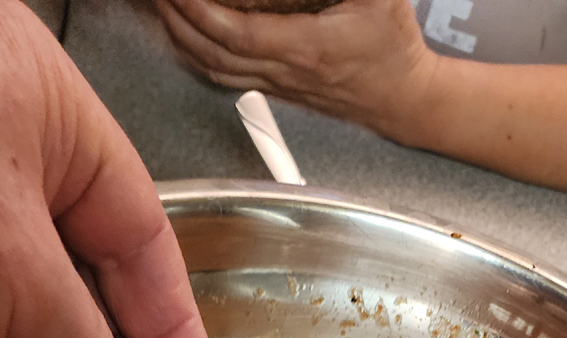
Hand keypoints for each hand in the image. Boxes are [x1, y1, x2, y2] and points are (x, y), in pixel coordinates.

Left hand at [156, 0, 435, 143]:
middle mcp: (283, 72)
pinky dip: (197, 56)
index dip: (201, 11)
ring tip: (163, 7)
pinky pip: (225, 76)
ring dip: (181, 39)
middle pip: (212, 52)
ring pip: (214, 69)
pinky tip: (186, 36)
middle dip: (178, 19)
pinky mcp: (277, 89)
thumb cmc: (394, 46)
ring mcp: (277, 85)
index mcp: (305, 48)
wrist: (403, 99)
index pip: (237, 34)